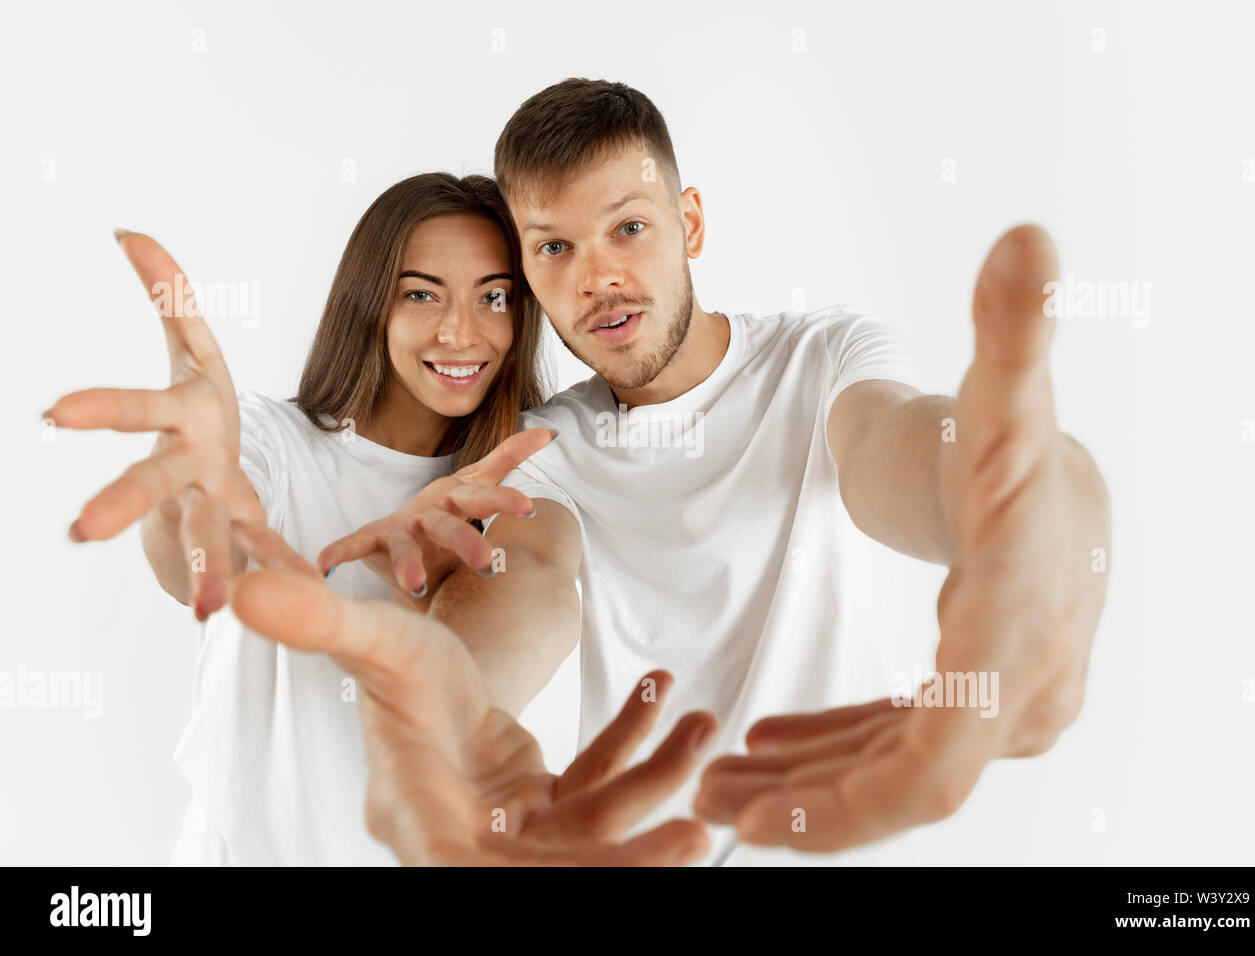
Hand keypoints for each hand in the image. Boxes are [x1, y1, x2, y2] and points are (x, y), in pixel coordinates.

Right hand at [45, 231, 261, 618]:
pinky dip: (280, 575)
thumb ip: (166, 297)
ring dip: (205, 566)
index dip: (102, 408)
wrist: (209, 482)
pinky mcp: (249, 533)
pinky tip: (304, 594)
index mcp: (182, 417)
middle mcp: (189, 466)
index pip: (138, 408)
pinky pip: (266, 555)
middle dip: (122, 500)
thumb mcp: (190, 351)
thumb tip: (127, 231)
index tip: (53, 412)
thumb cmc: (197, 412)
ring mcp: (216, 505)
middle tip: (79, 531)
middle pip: (155, 481)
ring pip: (208, 534)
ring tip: (204, 607)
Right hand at [231, 564, 718, 864]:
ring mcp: (510, 825)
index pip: (468, 868)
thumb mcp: (374, 636)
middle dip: (626, 855)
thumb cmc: (392, 661)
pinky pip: (599, 782)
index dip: (535, 879)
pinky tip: (663, 697)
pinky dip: (634, 742)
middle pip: (552, 868)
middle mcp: (466, 834)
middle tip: (695, 833)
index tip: (613, 867)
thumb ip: (323, 621)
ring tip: (703, 728)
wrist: (419, 665)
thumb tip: (245, 584)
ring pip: (594, 823)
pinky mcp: (542, 803)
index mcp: (419, 813)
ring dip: (654, 776)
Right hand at [315, 427, 554, 611]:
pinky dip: (338, 553)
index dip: (504, 499)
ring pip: (405, 547)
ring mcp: (399, 528)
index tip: (530, 507)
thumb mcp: (476, 484)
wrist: (407, 530)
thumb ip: (508, 459)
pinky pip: (354, 546)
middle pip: (447, 525)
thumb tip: (548, 431)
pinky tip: (324, 568)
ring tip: (418, 585)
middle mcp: (427, 512)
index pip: (482, 497)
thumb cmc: (449, 509)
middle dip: (467, 542)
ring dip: (408, 565)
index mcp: (454, 499)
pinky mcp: (374, 542)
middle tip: (490, 564)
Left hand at [694, 225, 1111, 850]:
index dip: (844, 808)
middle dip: (808, 806)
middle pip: (906, 788)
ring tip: (722, 779)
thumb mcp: (1004, 398)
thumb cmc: (1017, 447)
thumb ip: (1010, 332)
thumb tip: (1029, 239)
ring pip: (898, 776)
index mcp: (1014, 639)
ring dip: (811, 786)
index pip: (934, 768)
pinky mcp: (975, 705)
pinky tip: (777, 742)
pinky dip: (839, 756)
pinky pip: (904, 751)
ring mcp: (1003, 709)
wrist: (1059, 483)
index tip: (749, 816)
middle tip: (708, 801)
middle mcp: (1023, 694)